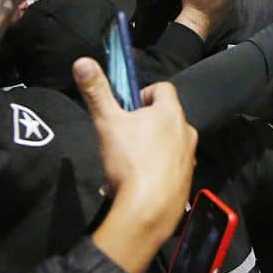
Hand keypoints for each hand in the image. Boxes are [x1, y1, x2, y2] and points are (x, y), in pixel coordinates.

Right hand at [77, 59, 197, 269]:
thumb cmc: (129, 161)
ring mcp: (190, 158)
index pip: (163, 88)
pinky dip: (157, 170)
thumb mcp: (108, 122)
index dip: (143, 94)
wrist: (148, 211)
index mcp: (171, 113)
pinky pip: (171, 168)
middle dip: (146, 123)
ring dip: (152, 148)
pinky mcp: (187, 181)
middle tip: (124, 136)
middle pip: (166, 117)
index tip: (128, 109)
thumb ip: (96, 91)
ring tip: (128, 163)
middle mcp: (187, 131)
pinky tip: (138, 183)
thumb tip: (82, 61)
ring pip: (169, 143)